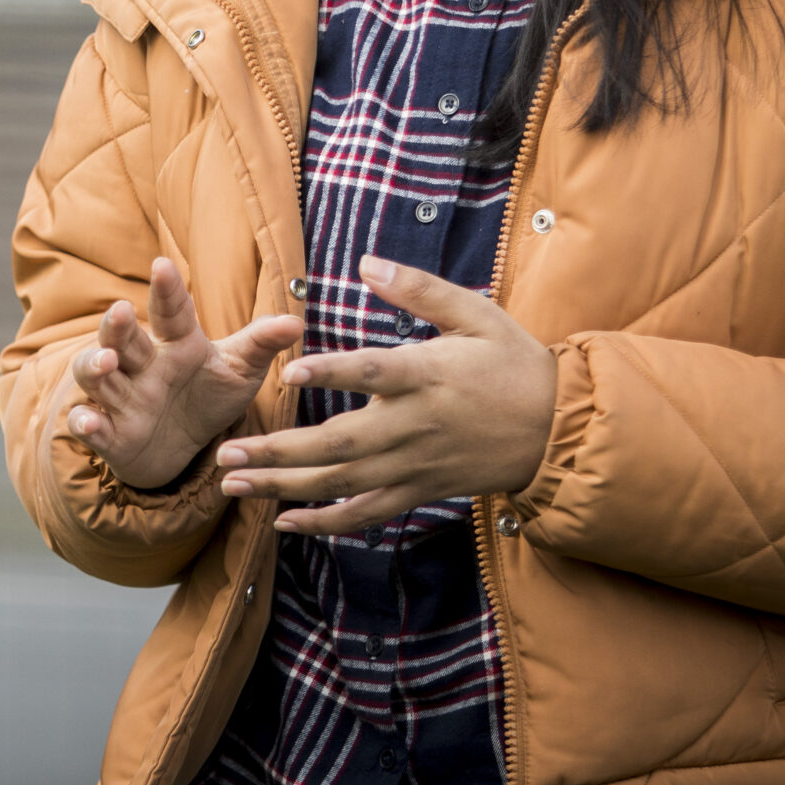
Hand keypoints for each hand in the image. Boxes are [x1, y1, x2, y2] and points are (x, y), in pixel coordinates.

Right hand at [65, 257, 305, 489]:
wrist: (181, 448)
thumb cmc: (209, 397)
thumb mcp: (240, 371)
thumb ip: (262, 345)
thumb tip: (296, 321)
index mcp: (177, 342)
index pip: (170, 311)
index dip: (167, 289)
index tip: (163, 265)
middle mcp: (142, 364)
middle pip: (123, 337)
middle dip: (118, 325)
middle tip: (122, 310)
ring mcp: (121, 396)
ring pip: (96, 373)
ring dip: (95, 365)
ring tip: (105, 361)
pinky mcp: (108, 432)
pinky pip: (90, 423)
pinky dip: (85, 423)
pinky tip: (86, 422)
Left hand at [216, 257, 557, 536]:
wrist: (559, 430)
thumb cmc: (516, 364)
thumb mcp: (477, 314)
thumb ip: (420, 288)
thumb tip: (367, 261)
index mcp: (428, 376)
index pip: (373, 373)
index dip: (331, 373)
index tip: (288, 371)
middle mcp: (415, 426)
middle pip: (338, 443)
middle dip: (277, 451)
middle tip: (226, 453)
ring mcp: (414, 465)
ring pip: (341, 484)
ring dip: (283, 487)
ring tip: (232, 485)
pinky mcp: (418, 491)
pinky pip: (364, 514)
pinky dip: (323, 524)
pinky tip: (282, 522)